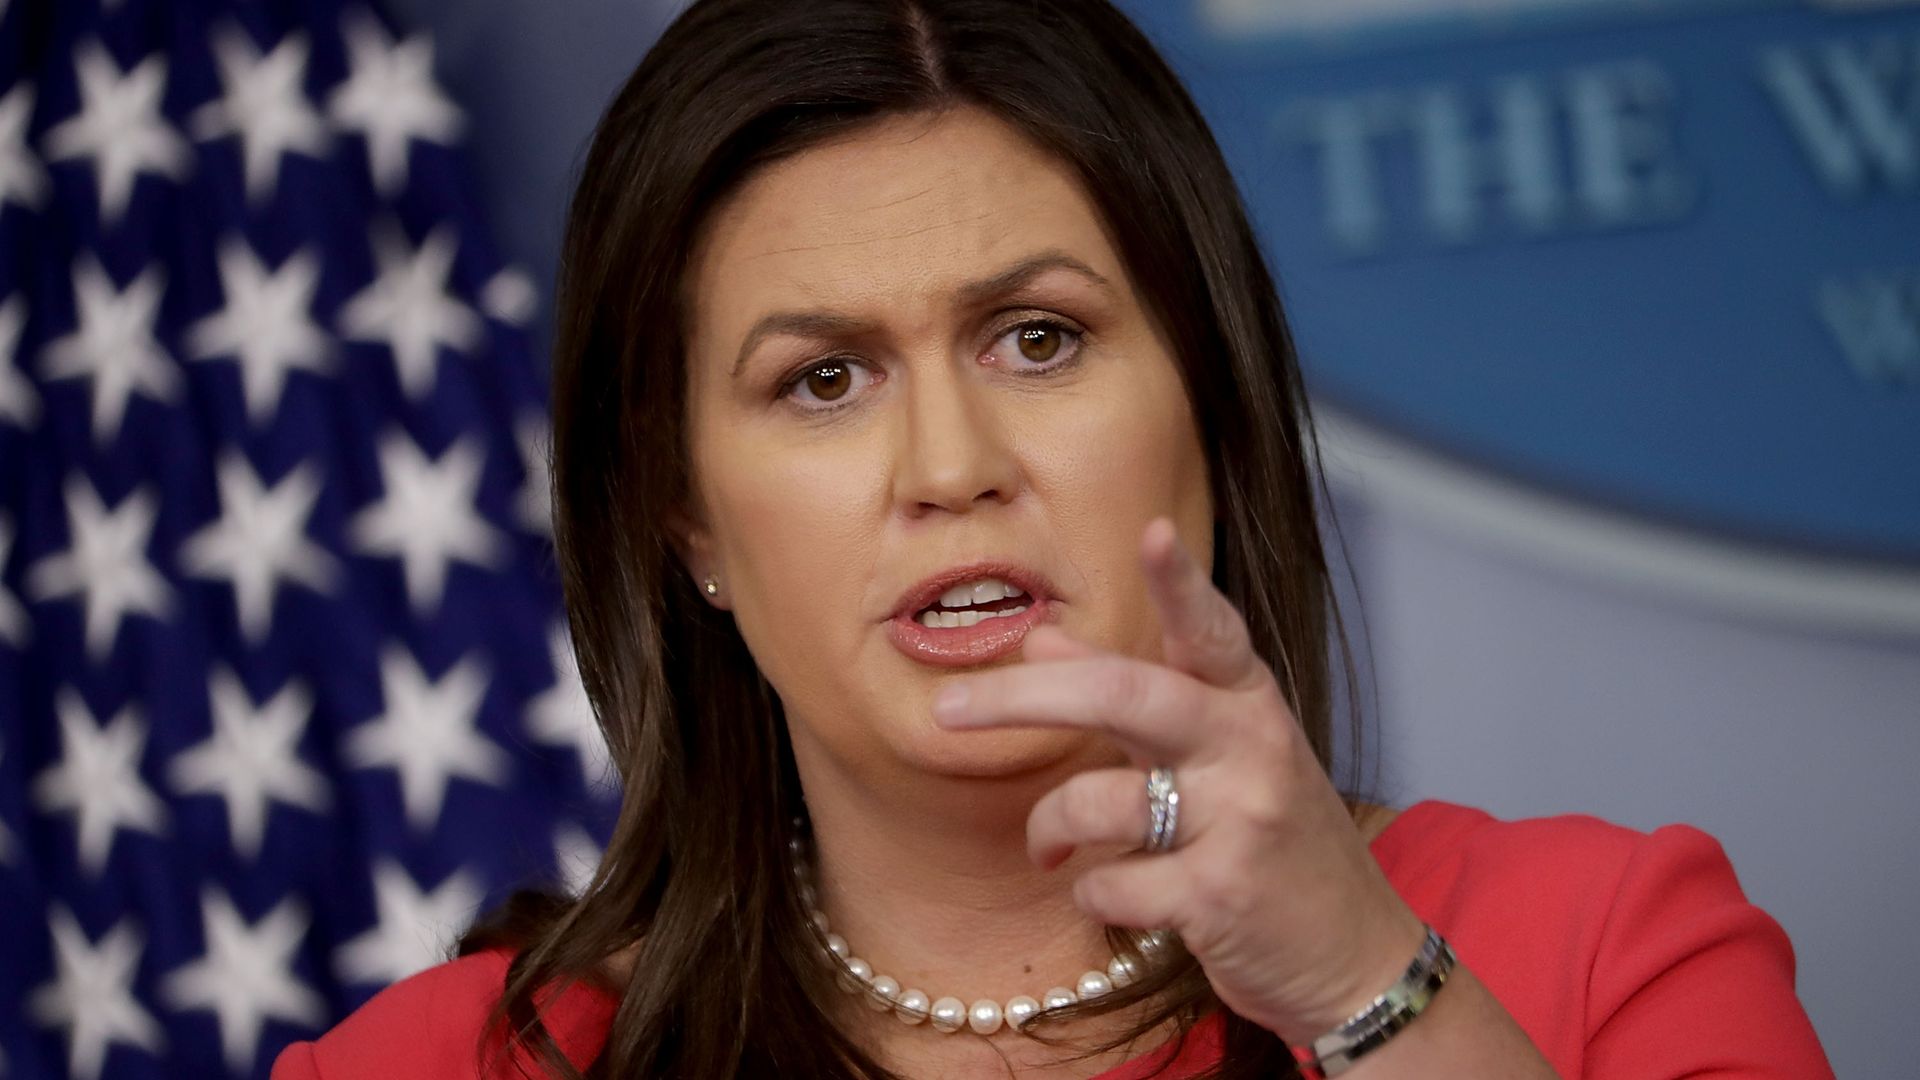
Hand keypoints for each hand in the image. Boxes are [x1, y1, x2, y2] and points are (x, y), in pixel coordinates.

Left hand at [930, 517, 1427, 1043]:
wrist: (1355, 955)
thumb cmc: (1271, 841)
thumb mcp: (1216, 754)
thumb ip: (1130, 692)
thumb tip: (1040, 639)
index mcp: (1248, 702)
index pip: (1210, 630)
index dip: (1181, 583)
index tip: (1153, 533)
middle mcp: (1251, 749)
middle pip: (1125, 696)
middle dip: (1024, 698)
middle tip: (945, 708)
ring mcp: (1241, 823)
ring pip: (1100, 802)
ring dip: (1049, 827)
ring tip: (1047, 848)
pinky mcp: (1222, 898)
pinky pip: (1111, 887)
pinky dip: (1091, 895)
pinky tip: (1113, 898)